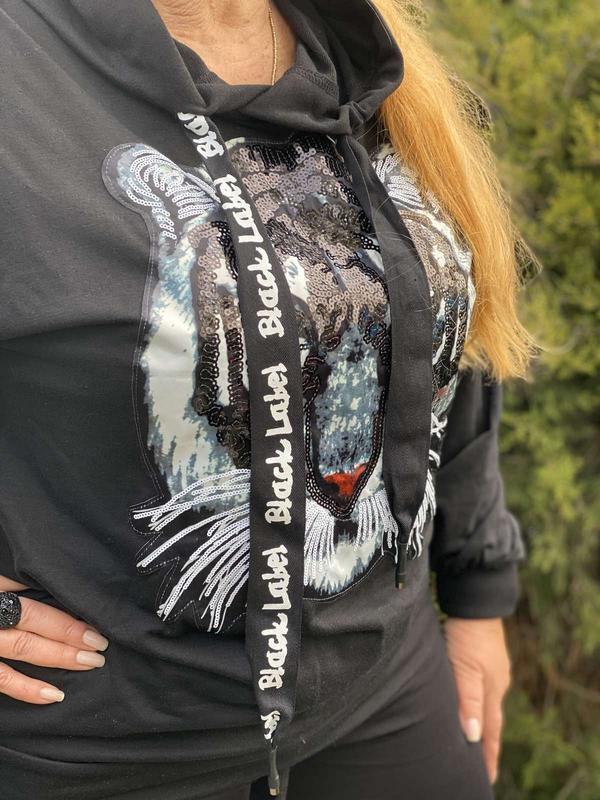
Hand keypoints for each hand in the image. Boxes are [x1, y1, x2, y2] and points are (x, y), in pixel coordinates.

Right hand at [0, 575, 108, 703]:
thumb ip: (11, 581)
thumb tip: (43, 579)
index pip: (34, 596)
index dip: (65, 610)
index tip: (96, 616)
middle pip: (33, 619)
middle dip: (70, 632)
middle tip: (102, 643)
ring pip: (23, 647)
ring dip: (60, 655)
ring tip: (91, 662)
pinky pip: (1, 679)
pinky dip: (27, 688)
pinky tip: (53, 694)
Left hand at [443, 617, 511, 784]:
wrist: (476, 600)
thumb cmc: (468, 633)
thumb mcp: (465, 668)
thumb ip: (468, 700)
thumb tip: (473, 736)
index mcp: (492, 690)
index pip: (490, 731)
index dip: (487, 754)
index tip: (486, 777)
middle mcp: (495, 682)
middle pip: (490, 719)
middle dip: (485, 743)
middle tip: (481, 766)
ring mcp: (491, 669)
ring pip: (485, 702)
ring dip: (481, 721)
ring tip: (474, 738)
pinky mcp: (483, 656)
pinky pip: (480, 687)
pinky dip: (476, 701)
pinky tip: (469, 700)